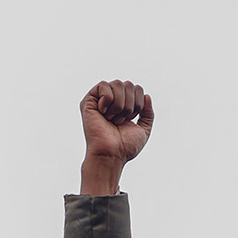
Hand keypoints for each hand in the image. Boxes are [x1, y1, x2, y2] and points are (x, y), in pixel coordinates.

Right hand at [80, 80, 153, 194]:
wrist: (112, 154)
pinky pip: (103, 85)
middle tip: (121, 120)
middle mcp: (112, 101)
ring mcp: (100, 100)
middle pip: (129, 84)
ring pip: (117, 83)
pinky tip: (103, 113)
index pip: (137, 89)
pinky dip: (108, 100)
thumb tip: (147, 96)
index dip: (139, 103)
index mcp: (124, 106)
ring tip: (112, 119)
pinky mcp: (89, 100)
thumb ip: (148, 113)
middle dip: (130, 104)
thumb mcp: (143, 129)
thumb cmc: (125, 147)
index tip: (131, 119)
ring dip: (120, 105)